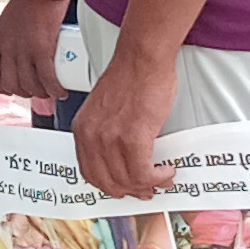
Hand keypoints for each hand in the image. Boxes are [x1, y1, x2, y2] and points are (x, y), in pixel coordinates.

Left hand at [0, 0, 68, 107]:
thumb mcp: (11, 20)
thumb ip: (14, 36)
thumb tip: (26, 50)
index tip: (9, 89)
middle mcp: (5, 47)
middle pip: (10, 83)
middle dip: (24, 92)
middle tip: (37, 90)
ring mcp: (22, 49)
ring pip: (28, 84)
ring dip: (41, 93)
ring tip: (51, 90)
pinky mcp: (40, 49)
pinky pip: (46, 78)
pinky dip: (54, 88)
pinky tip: (60, 90)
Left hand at [69, 38, 178, 200]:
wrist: (142, 58)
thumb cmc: (131, 77)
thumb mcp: (104, 110)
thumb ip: (106, 133)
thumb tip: (121, 158)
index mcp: (83, 130)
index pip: (90, 173)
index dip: (110, 186)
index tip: (126, 186)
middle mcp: (92, 137)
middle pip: (109, 182)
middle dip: (131, 190)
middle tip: (147, 189)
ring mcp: (111, 139)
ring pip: (128, 181)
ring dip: (148, 185)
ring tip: (161, 179)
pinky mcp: (133, 138)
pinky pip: (144, 173)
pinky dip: (158, 177)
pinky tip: (166, 171)